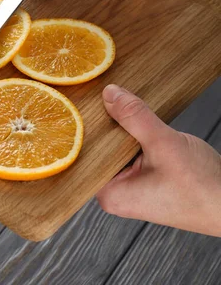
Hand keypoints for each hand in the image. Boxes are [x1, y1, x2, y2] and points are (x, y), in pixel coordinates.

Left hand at [96, 85, 220, 236]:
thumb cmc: (204, 188)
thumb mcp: (165, 144)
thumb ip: (135, 117)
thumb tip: (110, 94)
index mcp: (109, 194)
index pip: (85, 153)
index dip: (88, 126)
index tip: (87, 102)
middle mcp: (115, 195)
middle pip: (100, 150)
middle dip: (108, 127)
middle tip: (109, 99)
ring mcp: (130, 190)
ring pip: (117, 150)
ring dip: (125, 132)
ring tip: (126, 109)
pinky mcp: (145, 184)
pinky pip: (131, 155)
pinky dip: (136, 140)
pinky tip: (140, 124)